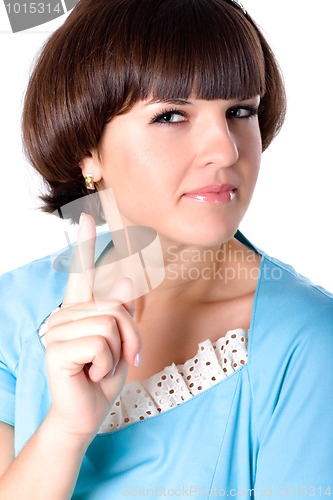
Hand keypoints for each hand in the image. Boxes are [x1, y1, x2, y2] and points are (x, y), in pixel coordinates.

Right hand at [45, 213, 141, 441]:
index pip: (82, 271)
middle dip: (131, 335)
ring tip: (101, 367)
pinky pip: (100, 344)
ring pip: (110, 324)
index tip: (88, 217)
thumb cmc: (104, 374)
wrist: (87, 412)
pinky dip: (107, 364)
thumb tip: (124, 279)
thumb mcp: (122, 341)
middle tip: (124, 358)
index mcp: (82, 308)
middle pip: (115, 306)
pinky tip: (91, 374)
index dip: (86, 244)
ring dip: (118, 352)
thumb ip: (122, 311)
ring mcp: (58, 330)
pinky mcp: (56, 349)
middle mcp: (66, 313)